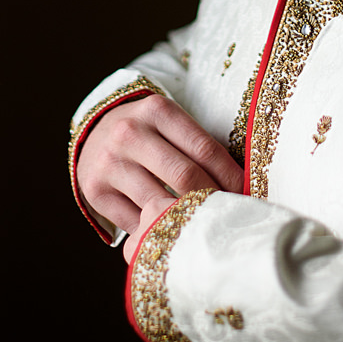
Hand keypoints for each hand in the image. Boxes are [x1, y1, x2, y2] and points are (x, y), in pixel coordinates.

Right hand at [76, 93, 243, 249]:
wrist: (96, 132)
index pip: (204, 148)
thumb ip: (198, 147)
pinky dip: (155, 229)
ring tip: (207, 227)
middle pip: (185, 176)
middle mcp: (130, 133)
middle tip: (232, 214)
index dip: (230, 175)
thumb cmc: (148, 132)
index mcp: (157, 110)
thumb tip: (241, 184)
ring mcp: (110, 162)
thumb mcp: (170, 124)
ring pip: (159, 202)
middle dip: (214, 199)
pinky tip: (170, 231)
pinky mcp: (95, 190)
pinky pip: (135, 222)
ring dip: (186, 218)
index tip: (247, 194)